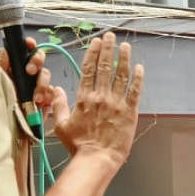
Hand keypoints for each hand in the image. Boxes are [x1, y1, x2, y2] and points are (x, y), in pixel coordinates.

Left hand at [0, 37, 60, 112]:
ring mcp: (41, 85)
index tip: (29, 43)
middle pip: (40, 59)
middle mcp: (32, 73)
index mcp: (20, 66)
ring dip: (41, 86)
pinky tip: (41, 104)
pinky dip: (47, 98)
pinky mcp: (48, 97)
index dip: (30, 44)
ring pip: (46, 76)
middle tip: (29, 71)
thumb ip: (4, 66)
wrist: (13, 124)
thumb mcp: (2, 82)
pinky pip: (52, 93)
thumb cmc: (6, 101)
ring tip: (35, 97)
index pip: (28, 50)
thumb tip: (6, 51)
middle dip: (36, 62)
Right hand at [50, 33, 143, 165]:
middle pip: (105, 67)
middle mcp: (101, 97)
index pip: (88, 69)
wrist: (97, 159)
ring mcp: (116, 103)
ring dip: (124, 58)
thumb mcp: (62, 125)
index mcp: (84, 98)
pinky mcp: (130, 112)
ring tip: (125, 46)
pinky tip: (139, 67)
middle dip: (108, 49)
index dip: (93, 53)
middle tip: (110, 36)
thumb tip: (55, 89)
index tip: (96, 42)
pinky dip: (138, 78)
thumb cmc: (79, 145)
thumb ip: (59, 105)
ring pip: (121, 75)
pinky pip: (135, 91)